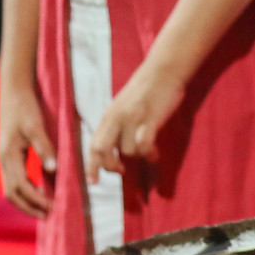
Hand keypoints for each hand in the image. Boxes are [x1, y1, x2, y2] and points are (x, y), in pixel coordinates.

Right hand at [0, 81, 55, 217]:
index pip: (21, 187)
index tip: (52, 206)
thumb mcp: (36, 126)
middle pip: (12, 193)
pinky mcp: (8, 154)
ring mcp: (4, 157)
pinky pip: (14, 179)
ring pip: (11, 188)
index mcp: (8, 155)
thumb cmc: (25, 106)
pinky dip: (25, 189)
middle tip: (48, 215)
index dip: (36, 200)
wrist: (13, 90)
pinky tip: (38, 189)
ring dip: (26, 200)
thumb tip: (54, 170)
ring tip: (43, 207)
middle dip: (29, 207)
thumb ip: (44, 148)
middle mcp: (3, 159)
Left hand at [85, 65, 184, 183]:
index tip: (92, 183)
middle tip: (122, 170)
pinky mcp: (149, 118)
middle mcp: (116, 117)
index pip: (93, 145)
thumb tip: (115, 154)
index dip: (91, 166)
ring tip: (150, 150)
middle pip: (102, 150)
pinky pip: (144, 144)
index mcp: (108, 115)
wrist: (162, 70)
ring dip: (139, 156)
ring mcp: (132, 118)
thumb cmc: (144, 91)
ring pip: (129, 151)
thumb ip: (117, 127)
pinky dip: (149, 153)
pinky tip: (155, 152)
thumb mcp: (123, 108)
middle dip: (110, 166)